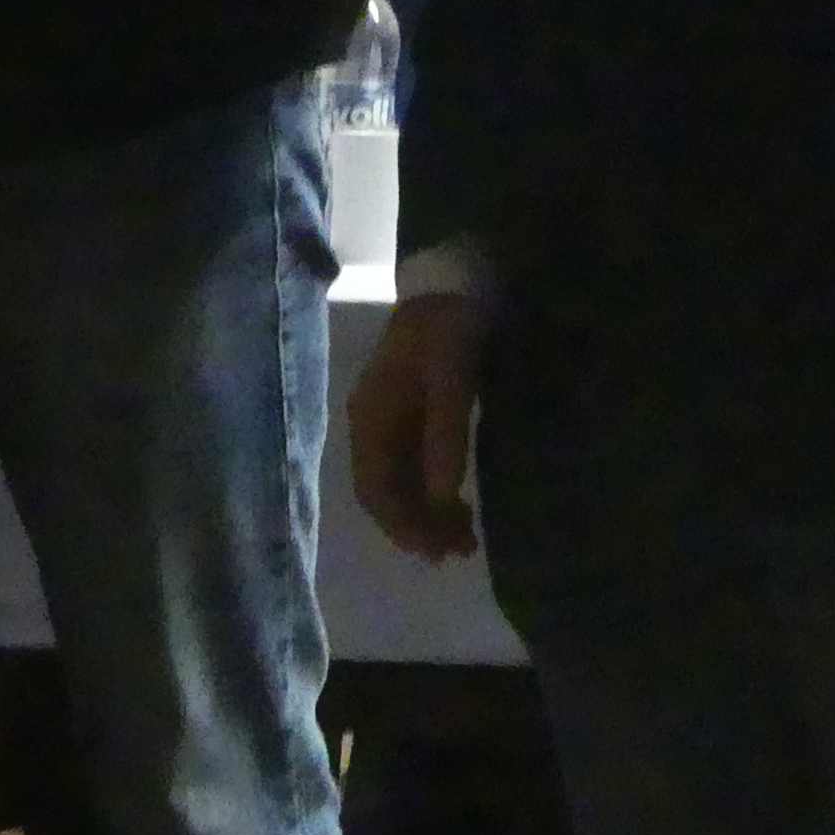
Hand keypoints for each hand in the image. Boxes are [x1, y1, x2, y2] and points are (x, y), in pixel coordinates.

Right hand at [348, 291, 490, 560]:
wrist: (452, 282)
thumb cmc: (449, 328)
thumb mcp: (452, 377)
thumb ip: (445, 435)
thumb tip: (438, 497)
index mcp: (370, 418)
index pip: (375, 488)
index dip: (401, 524)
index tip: (432, 551)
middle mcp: (371, 427)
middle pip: (386, 492)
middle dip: (418, 527)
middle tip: (458, 552)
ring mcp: (389, 423)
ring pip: (401, 485)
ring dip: (428, 515)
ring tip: (464, 542)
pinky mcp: (411, 418)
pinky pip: (415, 470)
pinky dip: (434, 494)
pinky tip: (458, 509)